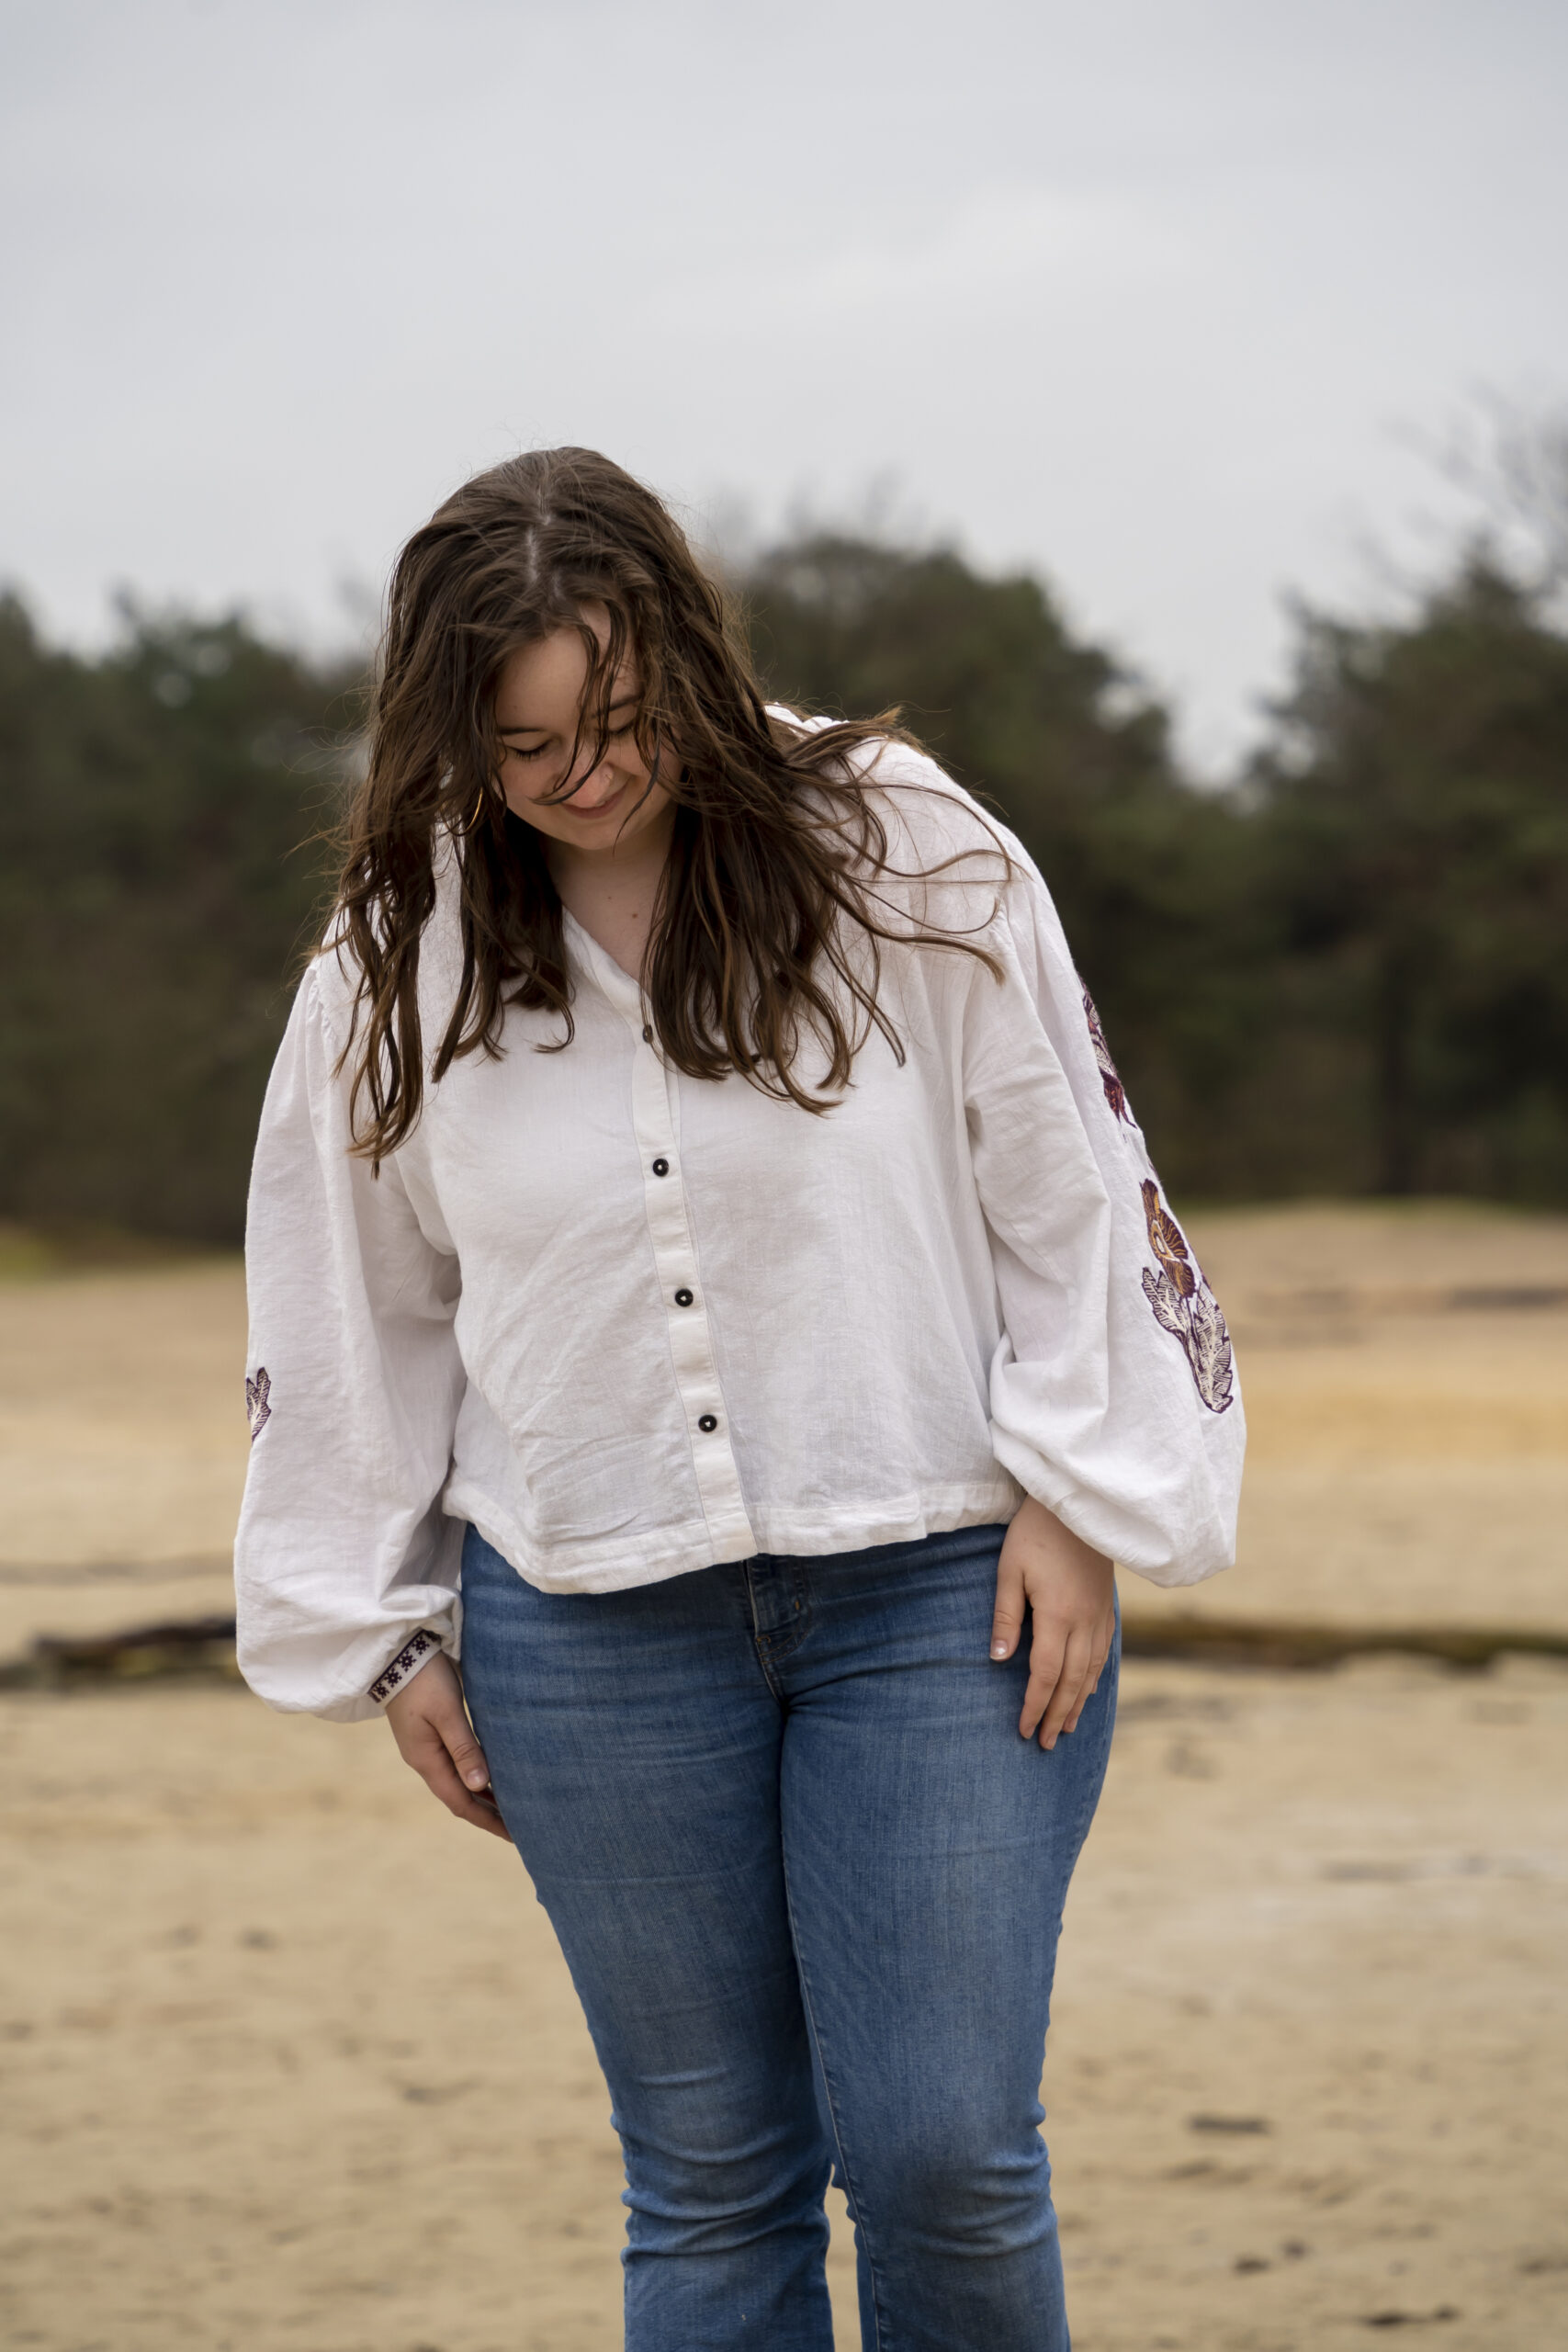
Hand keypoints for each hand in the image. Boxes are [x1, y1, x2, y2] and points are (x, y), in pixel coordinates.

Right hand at [384, 1651, 510, 1838]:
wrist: (395, 1654)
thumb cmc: (424, 1679)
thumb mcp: (446, 1712)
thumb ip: (463, 1747)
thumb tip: (480, 1785)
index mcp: (427, 1760)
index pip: (461, 1802)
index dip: (487, 1821)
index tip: (514, 1835)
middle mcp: (424, 1760)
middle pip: (459, 1797)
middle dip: (487, 1814)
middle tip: (519, 1826)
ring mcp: (424, 1748)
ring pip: (457, 1783)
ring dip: (482, 1797)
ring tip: (511, 1807)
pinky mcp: (428, 1734)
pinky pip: (454, 1766)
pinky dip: (474, 1776)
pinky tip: (490, 1776)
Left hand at [990, 1496, 1115, 1749]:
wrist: (1079, 1502)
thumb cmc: (1035, 1532)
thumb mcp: (1009, 1569)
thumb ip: (1006, 1616)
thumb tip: (998, 1660)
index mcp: (1057, 1615)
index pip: (1045, 1674)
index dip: (1034, 1705)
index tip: (1024, 1730)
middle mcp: (1084, 1621)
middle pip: (1071, 1681)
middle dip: (1057, 1715)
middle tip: (1046, 1743)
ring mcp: (1100, 1614)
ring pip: (1092, 1670)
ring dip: (1078, 1702)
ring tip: (1068, 1727)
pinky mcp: (1106, 1605)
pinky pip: (1104, 1652)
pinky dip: (1094, 1677)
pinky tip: (1087, 1688)